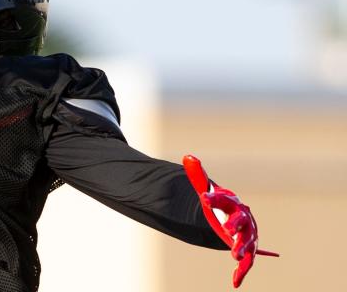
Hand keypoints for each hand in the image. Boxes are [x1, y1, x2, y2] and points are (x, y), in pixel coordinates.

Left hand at [183, 155, 278, 287]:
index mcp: (232, 203)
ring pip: (247, 243)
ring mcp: (247, 236)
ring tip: (235, 256)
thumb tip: (188, 156)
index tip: (203, 197)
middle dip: (235, 226)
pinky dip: (242, 272)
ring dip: (242, 249)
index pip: (223, 199)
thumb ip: (197, 176)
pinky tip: (234, 282)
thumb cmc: (220, 205)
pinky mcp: (247, 251)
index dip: (213, 198)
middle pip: (241, 221)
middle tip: (227, 231)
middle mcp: (243, 219)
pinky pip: (247, 262)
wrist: (234, 217)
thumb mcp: (207, 191)